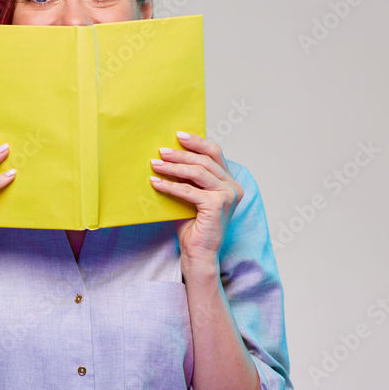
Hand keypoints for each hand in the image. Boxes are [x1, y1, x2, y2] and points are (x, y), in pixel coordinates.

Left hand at [148, 132, 242, 266]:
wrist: (198, 254)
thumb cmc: (192, 228)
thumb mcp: (189, 197)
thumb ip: (186, 179)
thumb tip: (166, 158)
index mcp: (229, 182)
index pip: (215, 154)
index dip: (197, 142)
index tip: (178, 135)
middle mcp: (233, 186)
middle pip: (205, 160)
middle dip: (181, 153)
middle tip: (161, 151)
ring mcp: (227, 195)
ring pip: (198, 172)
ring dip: (174, 167)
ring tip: (155, 164)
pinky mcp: (217, 205)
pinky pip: (188, 190)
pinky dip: (170, 186)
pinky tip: (156, 183)